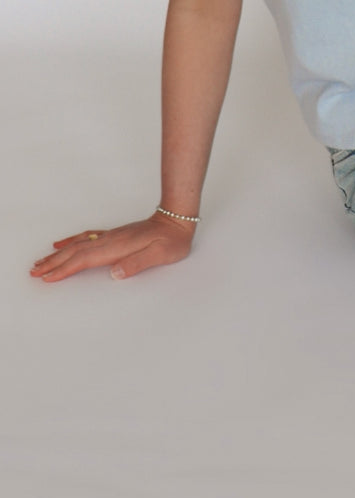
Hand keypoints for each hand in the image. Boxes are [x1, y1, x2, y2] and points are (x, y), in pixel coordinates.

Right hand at [30, 213, 195, 282]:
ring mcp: (111, 236)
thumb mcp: (161, 255)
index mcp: (118, 247)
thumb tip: (115, 273)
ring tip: (40, 261)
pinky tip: (62, 244)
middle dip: (54, 262)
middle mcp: (110, 240)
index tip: (48, 277)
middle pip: (76, 252)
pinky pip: (86, 237)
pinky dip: (71, 241)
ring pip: (78, 245)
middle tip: (34, 272)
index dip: (66, 268)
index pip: (86, 259)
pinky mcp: (114, 235)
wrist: (177, 220)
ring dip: (58, 254)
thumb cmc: (172, 240)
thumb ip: (138, 263)